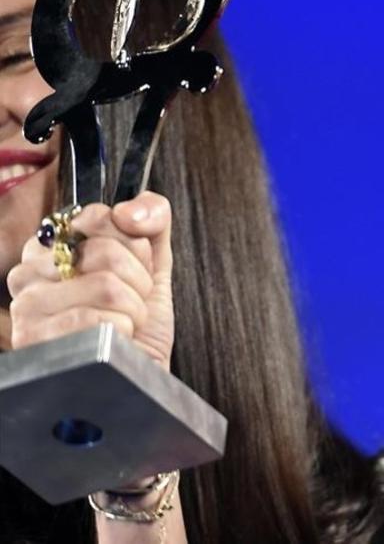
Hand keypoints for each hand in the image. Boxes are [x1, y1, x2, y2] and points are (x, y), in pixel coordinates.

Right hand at [4, 192, 174, 369]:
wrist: (139, 375)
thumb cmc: (140, 321)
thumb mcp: (153, 262)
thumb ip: (151, 219)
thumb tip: (128, 211)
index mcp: (51, 245)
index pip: (99, 216)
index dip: (135, 248)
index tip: (133, 271)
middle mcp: (28, 271)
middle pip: (107, 252)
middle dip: (139, 283)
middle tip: (131, 304)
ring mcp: (26, 306)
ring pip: (107, 286)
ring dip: (134, 310)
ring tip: (123, 324)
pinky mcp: (35, 340)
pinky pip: (98, 320)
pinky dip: (123, 332)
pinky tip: (112, 341)